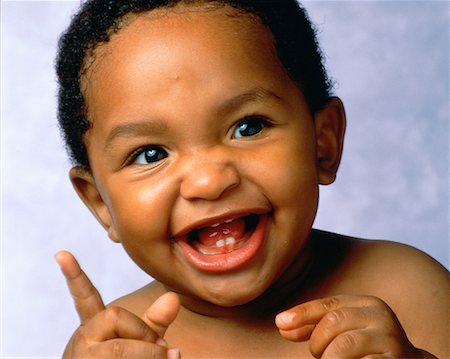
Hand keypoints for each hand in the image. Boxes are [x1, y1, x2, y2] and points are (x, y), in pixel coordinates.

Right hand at [55, 250, 180, 358]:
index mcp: (94, 328)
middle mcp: (83, 340)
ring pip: (121, 348)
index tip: (61, 252)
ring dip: (150, 355)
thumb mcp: (141, 344)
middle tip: (162, 350)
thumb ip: (155, 323)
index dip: (74, 275)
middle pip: (116, 315)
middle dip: (145, 332)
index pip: (84, 298)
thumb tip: (174, 297)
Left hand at [275, 295, 434, 358]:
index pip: (329, 305)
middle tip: (319, 355)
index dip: (302, 314)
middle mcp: (380, 316)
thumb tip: (282, 324)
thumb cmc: (368, 348)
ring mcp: (389, 338)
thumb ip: (316, 326)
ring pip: (343, 345)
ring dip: (329, 357)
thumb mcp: (345, 330)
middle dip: (317, 342)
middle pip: (332, 322)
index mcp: (367, 304)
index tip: (280, 323)